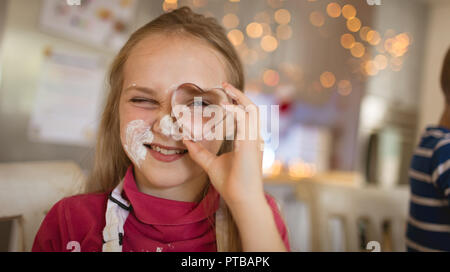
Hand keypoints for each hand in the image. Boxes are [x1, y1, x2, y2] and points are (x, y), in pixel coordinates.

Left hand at [182, 82, 264, 205]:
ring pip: (253, 110)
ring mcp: (254, 140)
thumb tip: (186, 140)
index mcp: (248, 141)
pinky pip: (246, 120)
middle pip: (252, 108)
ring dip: (240, 97)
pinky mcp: (250, 144)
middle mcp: (254, 138)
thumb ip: (200, 152)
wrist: (241, 198)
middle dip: (239, 95)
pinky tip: (224, 105)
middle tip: (224, 84)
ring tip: (226, 87)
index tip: (224, 95)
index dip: (237, 103)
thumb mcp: (211, 164)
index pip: (246, 116)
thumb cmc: (230, 183)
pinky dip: (236, 110)